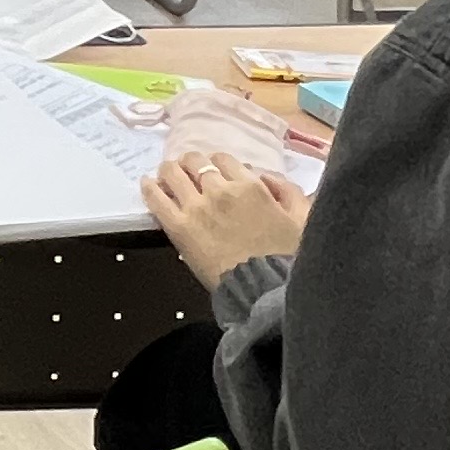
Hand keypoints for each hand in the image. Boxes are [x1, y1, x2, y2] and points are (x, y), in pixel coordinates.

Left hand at [143, 150, 309, 285]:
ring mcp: (196, 207)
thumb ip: (287, 191)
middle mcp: (220, 190)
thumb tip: (264, 176)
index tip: (214, 172)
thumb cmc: (287, 258)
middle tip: (188, 172)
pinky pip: (157, 199)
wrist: (264, 290)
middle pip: (195, 163)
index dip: (216, 164)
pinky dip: (150, 187)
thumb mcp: (302, 219)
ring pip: (173, 173)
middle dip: (191, 164)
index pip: (223, 160)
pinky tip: (147, 183)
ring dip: (169, 170)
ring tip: (166, 174)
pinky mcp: (179, 228)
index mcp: (250, 186)